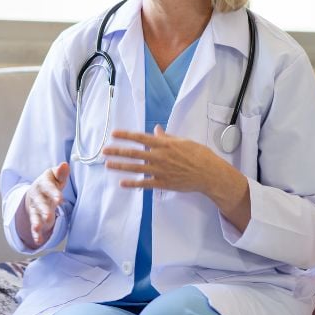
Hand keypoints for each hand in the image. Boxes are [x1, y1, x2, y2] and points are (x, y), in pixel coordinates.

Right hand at [22, 162, 69, 247]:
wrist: (36, 191)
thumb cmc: (51, 183)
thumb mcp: (55, 177)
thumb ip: (60, 173)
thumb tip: (64, 165)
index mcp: (43, 183)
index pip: (48, 187)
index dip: (53, 193)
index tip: (60, 199)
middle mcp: (37, 195)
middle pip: (40, 203)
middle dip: (44, 210)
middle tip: (49, 217)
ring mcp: (34, 207)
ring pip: (35, 215)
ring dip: (37, 222)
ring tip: (39, 229)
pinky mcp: (34, 217)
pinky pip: (34, 225)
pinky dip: (35, 233)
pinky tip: (38, 241)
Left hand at [103, 125, 220, 192]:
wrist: (209, 174)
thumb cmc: (199, 155)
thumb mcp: (183, 141)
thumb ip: (166, 137)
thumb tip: (156, 130)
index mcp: (164, 144)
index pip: (140, 138)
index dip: (125, 135)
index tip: (114, 134)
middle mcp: (159, 157)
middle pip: (133, 153)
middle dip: (117, 151)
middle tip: (104, 151)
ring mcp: (160, 171)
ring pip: (135, 168)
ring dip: (120, 166)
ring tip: (108, 165)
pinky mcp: (163, 183)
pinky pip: (144, 184)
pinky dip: (132, 184)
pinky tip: (122, 183)